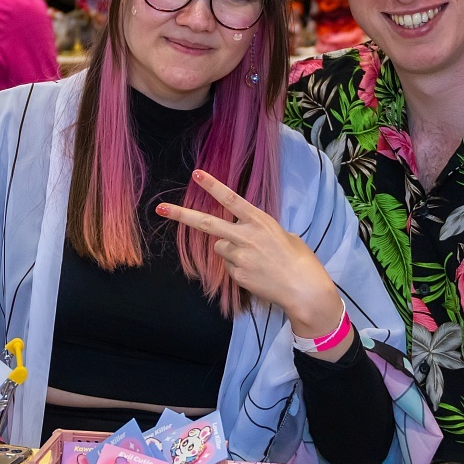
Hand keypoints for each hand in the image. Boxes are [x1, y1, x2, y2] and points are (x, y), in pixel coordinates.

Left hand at [157, 169, 348, 347]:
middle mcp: (246, 236)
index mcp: (260, 221)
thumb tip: (243, 232)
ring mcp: (239, 256)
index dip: (212, 186)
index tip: (196, 174)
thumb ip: (258, 229)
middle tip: (161, 208)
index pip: (230, 199)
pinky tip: (256, 271)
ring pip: (220, 247)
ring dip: (229, 248)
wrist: (303, 288)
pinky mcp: (237, 274)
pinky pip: (229, 265)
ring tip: (254, 257)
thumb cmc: (299, 259)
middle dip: (181, 215)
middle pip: (207, 224)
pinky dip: (237, 266)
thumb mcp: (283, 234)